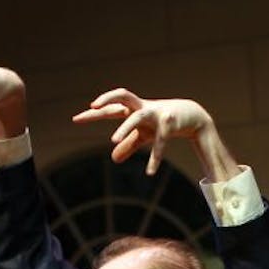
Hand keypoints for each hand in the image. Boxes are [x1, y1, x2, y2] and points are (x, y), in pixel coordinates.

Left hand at [74, 89, 232, 177]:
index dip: (93, 114)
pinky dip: (154, 158)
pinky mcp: (169, 123)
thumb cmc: (161, 122)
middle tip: (93, 106)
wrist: (191, 115)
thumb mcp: (143, 135)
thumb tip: (113, 158)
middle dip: (107, 100)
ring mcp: (155, 113)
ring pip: (136, 117)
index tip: (76, 120)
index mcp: (133, 109)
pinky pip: (160, 143)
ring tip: (112, 140)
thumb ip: (128, 145)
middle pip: (121, 96)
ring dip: (125, 128)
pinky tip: (150, 173)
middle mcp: (142, 107)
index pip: (110, 108)